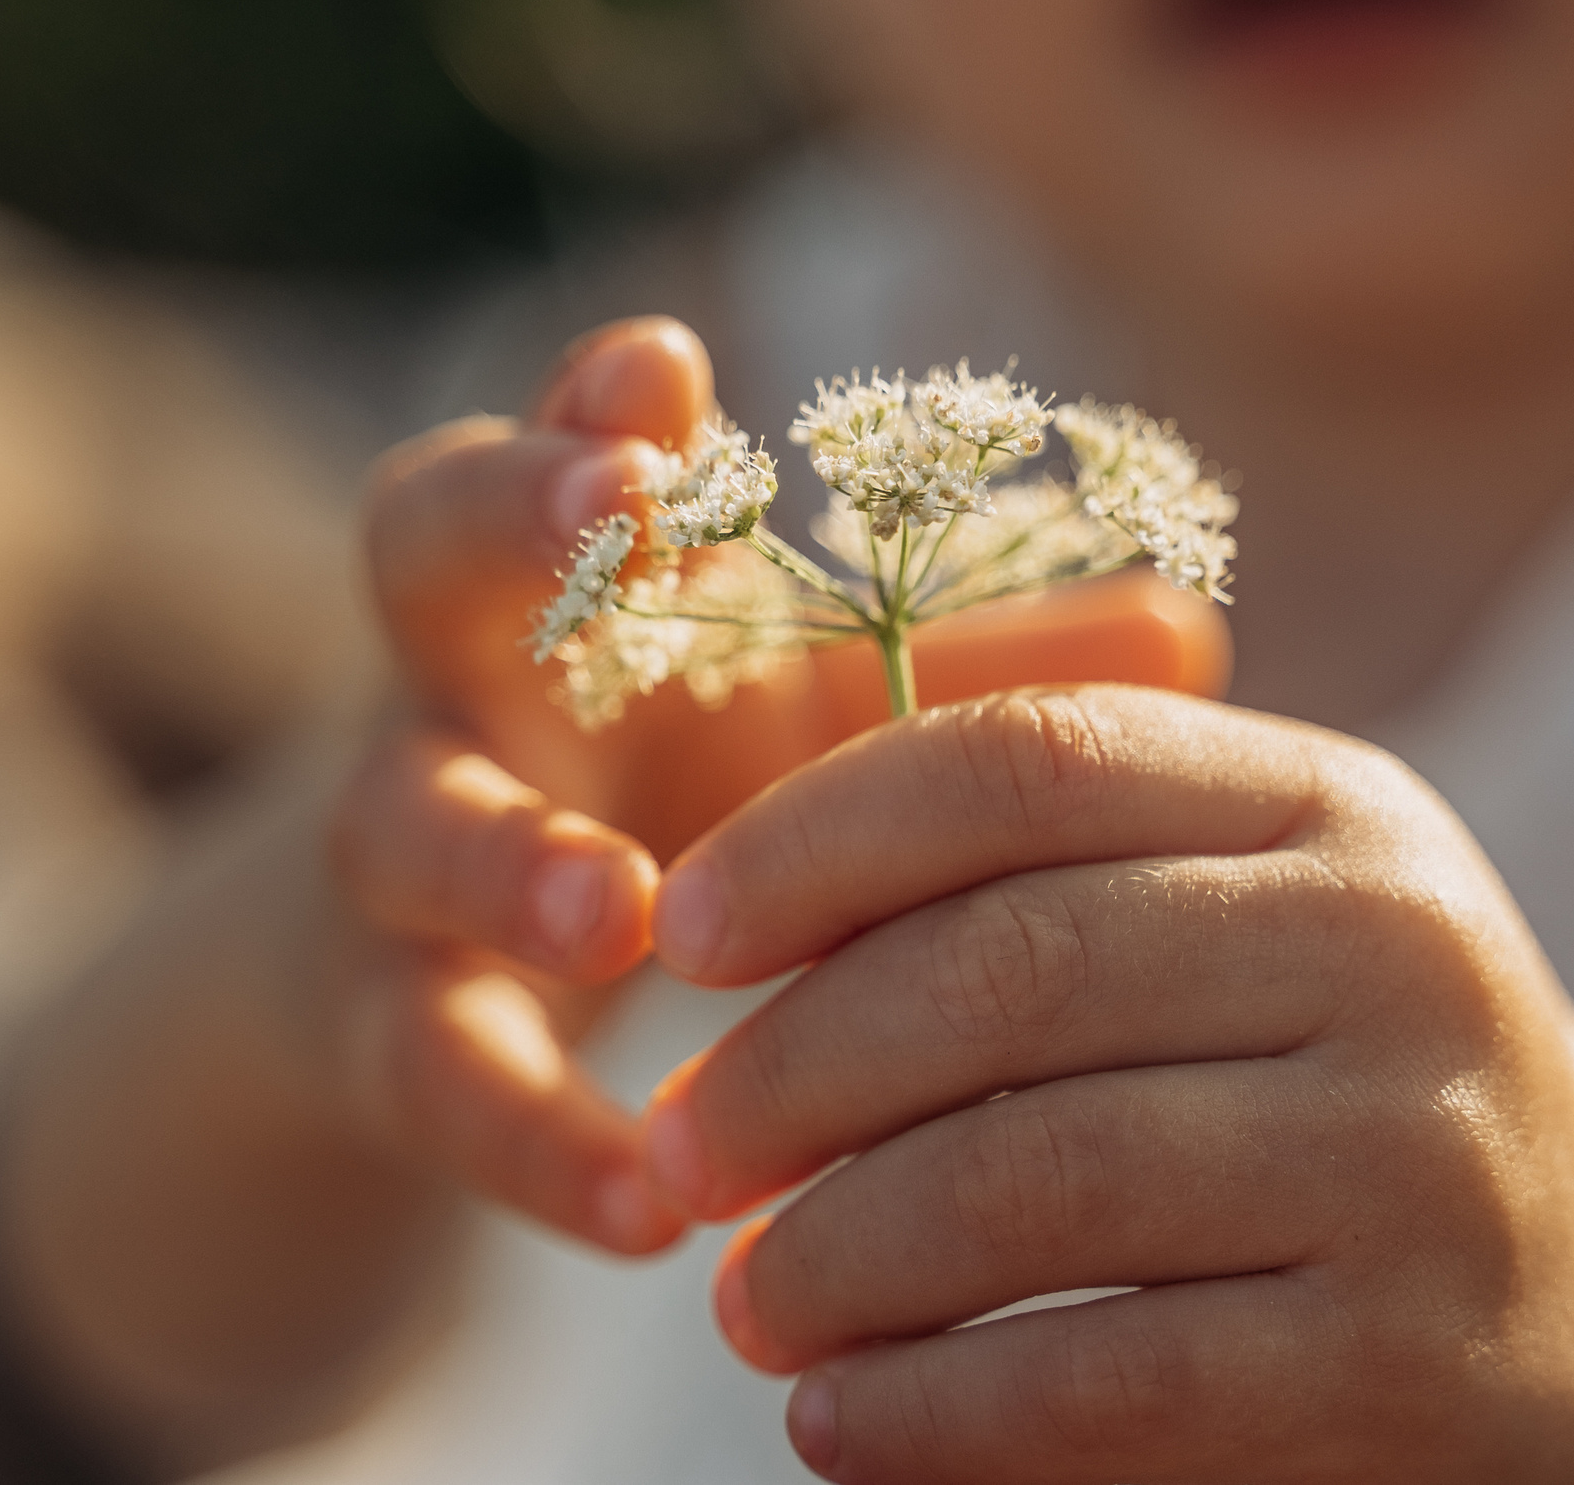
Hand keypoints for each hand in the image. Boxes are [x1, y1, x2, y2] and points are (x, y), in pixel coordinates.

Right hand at [329, 322, 1231, 1258]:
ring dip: (503, 855)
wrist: (468, 976)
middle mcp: (477, 676)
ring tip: (609, 910)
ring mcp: (405, 847)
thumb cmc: (687, 786)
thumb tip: (1189, 637)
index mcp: (597, 583)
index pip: (581, 449)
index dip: (608, 402)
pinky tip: (643, 1207)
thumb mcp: (825, 728)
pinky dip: (535, 1140)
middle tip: (618, 507)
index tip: (673, 365)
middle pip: (425, 546)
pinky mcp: (384, 1025)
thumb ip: (976, 682)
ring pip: (401, 822)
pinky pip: (432, 1071)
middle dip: (510, 514)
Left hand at [638, 686, 1573, 1482]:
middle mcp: (1391, 948)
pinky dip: (934, 1409)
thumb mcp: (1264, 907)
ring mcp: (1412, 1155)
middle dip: (793, 1069)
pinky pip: (1108, 1379)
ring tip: (744, 1301)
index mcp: (1332, 801)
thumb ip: (1061, 864)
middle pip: (1012, 971)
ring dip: (839, 1249)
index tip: (682, 932)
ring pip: (1041, 1177)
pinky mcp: (1402, 1359)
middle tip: (675, 1151)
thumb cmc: (1360, 1072)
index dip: (818, 834)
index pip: (1030, 762)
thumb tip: (738, 903)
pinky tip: (837, 1423)